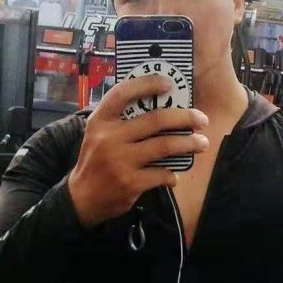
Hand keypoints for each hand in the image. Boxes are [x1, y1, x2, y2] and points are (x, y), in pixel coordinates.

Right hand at [68, 74, 208, 228]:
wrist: (81, 198)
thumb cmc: (96, 161)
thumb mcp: (98, 134)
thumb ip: (119, 120)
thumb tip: (158, 105)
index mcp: (101, 120)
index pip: (124, 93)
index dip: (148, 84)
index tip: (169, 84)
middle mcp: (110, 137)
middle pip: (156, 120)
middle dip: (185, 118)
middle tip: (201, 119)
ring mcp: (120, 161)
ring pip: (165, 146)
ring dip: (188, 144)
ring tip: (202, 143)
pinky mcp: (130, 183)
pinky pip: (161, 174)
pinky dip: (172, 175)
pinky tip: (174, 175)